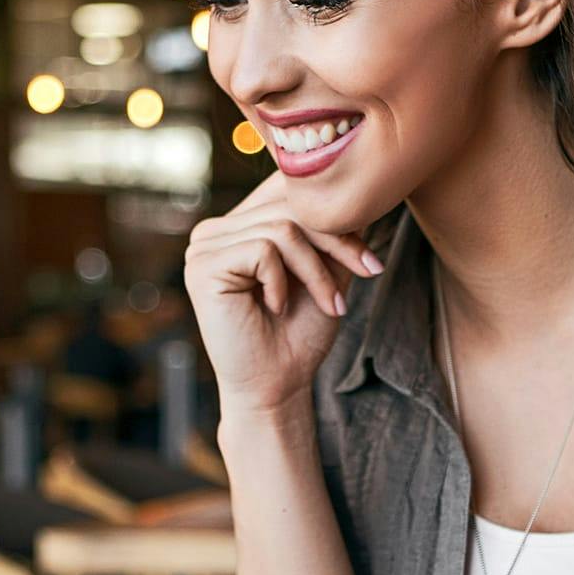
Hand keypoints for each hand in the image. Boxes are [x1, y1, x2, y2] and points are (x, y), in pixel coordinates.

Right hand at [184, 170, 385, 414]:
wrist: (277, 385)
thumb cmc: (299, 334)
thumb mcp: (327, 270)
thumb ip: (333, 229)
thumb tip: (359, 189)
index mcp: (239, 226)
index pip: (289, 193)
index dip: (334, 217)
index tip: (371, 258)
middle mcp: (216, 230)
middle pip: (289, 207)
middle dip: (337, 243)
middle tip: (367, 271)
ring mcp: (203, 246)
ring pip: (282, 228)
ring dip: (316, 270)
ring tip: (330, 305)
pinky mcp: (202, 265)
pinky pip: (262, 249)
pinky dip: (283, 281)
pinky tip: (277, 308)